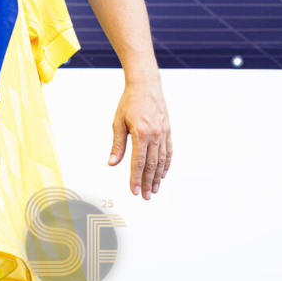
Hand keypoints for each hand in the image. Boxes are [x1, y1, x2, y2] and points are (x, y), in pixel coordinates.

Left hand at [108, 71, 171, 199]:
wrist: (146, 84)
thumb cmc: (130, 100)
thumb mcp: (118, 122)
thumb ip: (118, 144)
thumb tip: (113, 162)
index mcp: (141, 133)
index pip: (138, 163)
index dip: (135, 179)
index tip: (133, 191)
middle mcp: (155, 135)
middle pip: (151, 165)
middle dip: (147, 182)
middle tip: (144, 196)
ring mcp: (163, 133)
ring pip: (162, 160)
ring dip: (158, 177)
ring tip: (154, 189)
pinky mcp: (168, 130)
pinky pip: (169, 151)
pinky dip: (166, 164)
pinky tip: (163, 173)